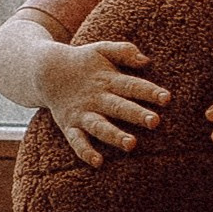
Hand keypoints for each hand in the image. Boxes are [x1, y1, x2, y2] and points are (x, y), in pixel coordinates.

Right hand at [41, 37, 167, 165]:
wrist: (46, 70)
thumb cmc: (83, 62)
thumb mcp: (102, 49)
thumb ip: (124, 51)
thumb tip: (146, 60)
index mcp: (108, 79)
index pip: (131, 85)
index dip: (149, 91)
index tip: (166, 98)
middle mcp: (96, 98)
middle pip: (118, 106)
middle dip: (136, 114)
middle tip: (155, 122)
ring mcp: (82, 113)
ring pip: (99, 126)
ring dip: (114, 135)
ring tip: (131, 144)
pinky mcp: (69, 125)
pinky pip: (76, 141)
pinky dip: (85, 151)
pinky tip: (98, 162)